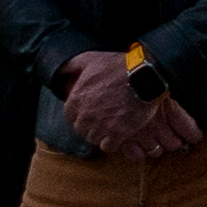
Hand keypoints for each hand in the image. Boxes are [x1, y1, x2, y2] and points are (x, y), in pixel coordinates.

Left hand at [58, 49, 201, 158]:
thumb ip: (72, 65)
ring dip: (101, 134)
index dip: (80, 114)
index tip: (90, 112)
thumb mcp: (91, 59)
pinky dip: (112, 142)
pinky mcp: (118, 133)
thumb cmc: (119, 66)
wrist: (146, 76)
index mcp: (77, 98)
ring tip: (111, 126)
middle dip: (90, 125)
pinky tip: (118, 134)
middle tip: (103, 119)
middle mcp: (86, 114)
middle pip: (81, 129)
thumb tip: (60, 71)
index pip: (70, 115)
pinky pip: (108, 146)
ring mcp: (102, 125)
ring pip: (94, 138)